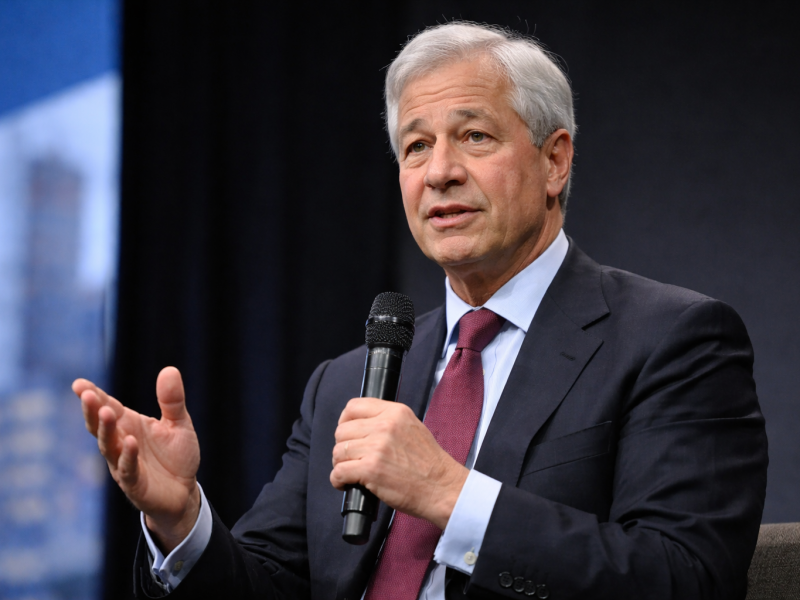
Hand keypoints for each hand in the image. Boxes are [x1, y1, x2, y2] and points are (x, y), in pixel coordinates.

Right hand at [72, 367, 200, 552]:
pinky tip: (129, 442)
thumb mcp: (179, 423)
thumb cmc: (177, 456)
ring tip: (107, 412)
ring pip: (109, 446)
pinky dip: (127, 455)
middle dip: (93, 410)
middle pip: (101, 425)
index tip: (78, 383)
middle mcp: (121, 443)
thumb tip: (169, 369)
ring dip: (106, 430)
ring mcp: (124, 464)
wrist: (183, 492)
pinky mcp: (134, 484)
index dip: (94, 395)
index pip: (108, 407)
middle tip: (86, 394)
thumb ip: (172, 400)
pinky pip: (128, 468)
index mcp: (129, 425)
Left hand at [330, 398, 468, 529]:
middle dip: (343, 447)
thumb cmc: (429, 463)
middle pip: (342, 431)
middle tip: (352, 459)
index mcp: (395, 412)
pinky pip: (339, 472)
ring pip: (338, 451)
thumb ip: (387, 421)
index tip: (347, 434)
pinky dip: (338, 480)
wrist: (442, 487)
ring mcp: (377, 447)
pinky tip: (347, 484)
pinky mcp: (371, 469)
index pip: (354, 406)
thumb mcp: (412, 427)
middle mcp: (384, 425)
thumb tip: (360, 426)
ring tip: (352, 473)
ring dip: (341, 465)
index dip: (345, 422)